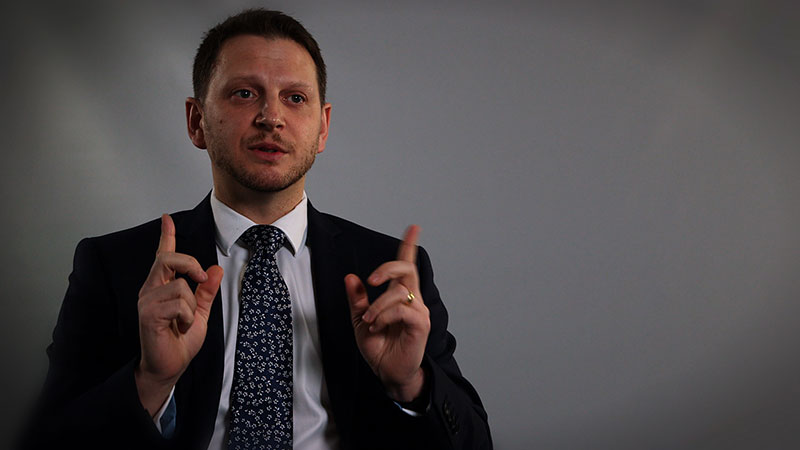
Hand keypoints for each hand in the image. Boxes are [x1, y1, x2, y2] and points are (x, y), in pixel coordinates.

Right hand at [135, 214, 222, 414]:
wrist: (169, 367)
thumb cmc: (179, 341)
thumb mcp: (199, 312)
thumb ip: (206, 292)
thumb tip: (216, 269)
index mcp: (161, 286)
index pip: (163, 256)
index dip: (166, 236)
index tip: (167, 218)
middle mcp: (150, 290)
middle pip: (168, 259)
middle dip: (190, 264)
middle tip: (202, 279)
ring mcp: (147, 301)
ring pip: (180, 286)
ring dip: (190, 307)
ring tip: (183, 323)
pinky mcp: (148, 314)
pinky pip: (178, 304)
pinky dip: (187, 317)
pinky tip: (179, 328)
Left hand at [345, 225, 430, 401]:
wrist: (389, 373)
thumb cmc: (380, 349)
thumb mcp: (361, 322)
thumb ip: (357, 300)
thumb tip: (351, 277)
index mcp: (399, 296)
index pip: (406, 266)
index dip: (409, 246)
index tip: (414, 228)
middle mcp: (412, 299)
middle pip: (406, 269)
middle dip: (387, 268)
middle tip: (371, 281)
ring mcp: (418, 311)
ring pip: (398, 292)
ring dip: (377, 306)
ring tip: (369, 322)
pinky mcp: (421, 324)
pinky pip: (402, 310)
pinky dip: (384, 316)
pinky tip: (378, 328)